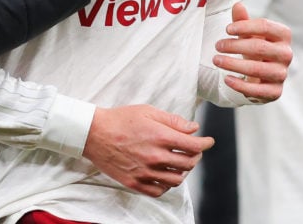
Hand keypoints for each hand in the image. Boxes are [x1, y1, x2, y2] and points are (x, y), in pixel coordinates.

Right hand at [82, 104, 213, 195]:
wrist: (94, 133)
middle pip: (188, 163)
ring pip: (177, 179)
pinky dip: (167, 185)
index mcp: (160, 136)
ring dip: (183, 171)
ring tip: (180, 162)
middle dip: (196, 156)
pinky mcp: (135, 183)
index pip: (194, 146)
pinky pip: (160, 191)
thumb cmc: (120, 119)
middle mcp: (155, 157)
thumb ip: (173, 121)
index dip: (205, 143)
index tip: (208, 141)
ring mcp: (145, 172)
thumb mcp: (148, 111)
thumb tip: (194, 128)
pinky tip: (166, 175)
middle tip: (194, 150)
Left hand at [214, 3, 291, 102]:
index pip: (265, 26)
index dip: (245, 26)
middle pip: (259, 47)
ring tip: (216, 60)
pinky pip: (257, 90)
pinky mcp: (275, 91)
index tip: (227, 29)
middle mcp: (286, 54)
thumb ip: (242, 21)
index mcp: (283, 35)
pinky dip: (240, 85)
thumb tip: (237, 5)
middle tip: (217, 46)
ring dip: (233, 64)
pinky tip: (226, 79)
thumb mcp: (248, 33)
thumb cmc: (254, 47)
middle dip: (235, 46)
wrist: (261, 74)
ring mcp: (282, 74)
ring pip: (257, 69)